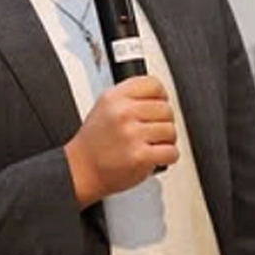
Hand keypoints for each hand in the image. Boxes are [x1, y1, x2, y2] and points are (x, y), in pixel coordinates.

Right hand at [63, 75, 178, 207]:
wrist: (82, 169)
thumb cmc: (94, 141)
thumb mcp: (104, 106)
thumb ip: (128, 97)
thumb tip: (158, 95)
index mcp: (114, 97)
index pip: (153, 85)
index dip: (160, 96)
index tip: (158, 104)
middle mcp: (123, 113)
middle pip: (166, 108)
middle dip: (163, 121)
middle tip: (153, 129)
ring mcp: (132, 134)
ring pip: (171, 130)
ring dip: (166, 140)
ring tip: (152, 143)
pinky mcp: (140, 156)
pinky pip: (171, 152)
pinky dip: (167, 156)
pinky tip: (155, 156)